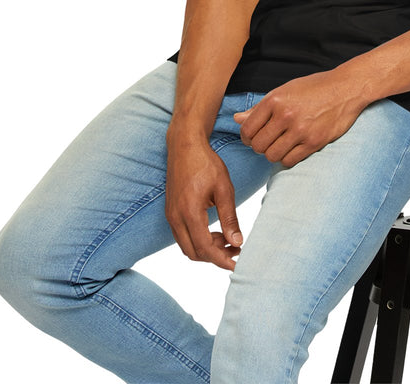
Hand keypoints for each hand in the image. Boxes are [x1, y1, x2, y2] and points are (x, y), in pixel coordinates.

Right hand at [164, 130, 242, 270]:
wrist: (185, 146)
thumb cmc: (206, 163)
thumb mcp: (224, 188)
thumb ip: (229, 217)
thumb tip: (237, 243)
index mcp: (189, 212)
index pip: (204, 248)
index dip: (221, 260)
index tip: (237, 264)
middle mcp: (176, 217)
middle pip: (193, 253)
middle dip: (215, 257)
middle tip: (236, 251)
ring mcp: (171, 215)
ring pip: (187, 246)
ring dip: (207, 249)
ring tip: (228, 241)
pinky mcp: (171, 212)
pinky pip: (183, 236)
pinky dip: (199, 240)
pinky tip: (215, 231)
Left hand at [233, 69, 366, 167]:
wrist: (346, 88)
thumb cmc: (314, 88)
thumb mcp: (285, 90)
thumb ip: (260, 107)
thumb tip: (237, 119)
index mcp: (275, 99)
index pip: (247, 129)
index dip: (246, 137)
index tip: (252, 137)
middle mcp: (285, 115)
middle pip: (258, 145)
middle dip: (259, 146)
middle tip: (267, 142)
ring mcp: (300, 130)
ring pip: (272, 155)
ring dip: (273, 153)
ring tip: (280, 145)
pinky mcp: (314, 142)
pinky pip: (289, 161)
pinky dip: (287, 158)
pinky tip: (292, 149)